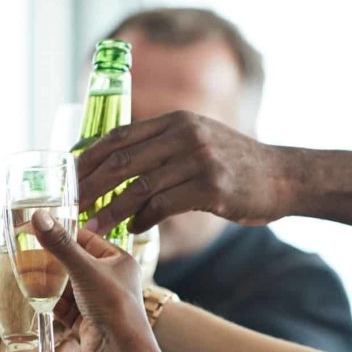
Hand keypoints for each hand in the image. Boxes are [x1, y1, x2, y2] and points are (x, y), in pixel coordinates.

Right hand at [29, 211, 149, 351]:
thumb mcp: (84, 270)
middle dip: (49, 262)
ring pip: (66, 287)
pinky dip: (49, 302)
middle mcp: (109, 280)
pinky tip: (33, 297)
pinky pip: (63, 307)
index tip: (38, 231)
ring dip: (47, 283)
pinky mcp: (86, 321)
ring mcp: (97, 302)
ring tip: (24, 275)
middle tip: (25, 254)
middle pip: (72, 264)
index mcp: (117, 261)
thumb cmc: (113, 305)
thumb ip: (60, 245)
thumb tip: (38, 217)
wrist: (120, 351)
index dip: (62, 235)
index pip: (86, 240)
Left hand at [77, 111, 293, 234]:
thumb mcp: (199, 140)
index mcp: (175, 120)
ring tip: (90, 228)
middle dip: (89, 187)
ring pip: (138, 188)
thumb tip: (116, 166)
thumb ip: (162, 147)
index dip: (87, 159)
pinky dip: (142, 220)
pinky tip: (133, 230)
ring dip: (109, 211)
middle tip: (69, 208)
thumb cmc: (235, 165)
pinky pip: (163, 206)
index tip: (67, 180)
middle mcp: (184, 134)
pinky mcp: (211, 188)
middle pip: (121, 161)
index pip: (118, 136)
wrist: (284, 177)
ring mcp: (198, 160)